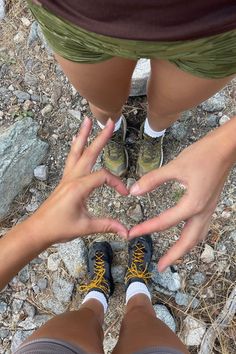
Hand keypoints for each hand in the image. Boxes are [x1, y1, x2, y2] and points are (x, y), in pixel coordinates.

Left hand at [26, 117, 127, 247]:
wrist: (38, 229)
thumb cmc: (58, 227)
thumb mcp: (85, 227)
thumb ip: (107, 225)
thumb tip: (126, 231)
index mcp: (78, 187)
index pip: (103, 177)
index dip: (117, 183)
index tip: (125, 194)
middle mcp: (72, 178)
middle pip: (89, 153)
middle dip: (100, 137)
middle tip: (109, 122)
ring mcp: (67, 177)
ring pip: (76, 152)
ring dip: (83, 135)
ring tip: (87, 121)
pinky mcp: (65, 181)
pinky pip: (70, 159)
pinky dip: (75, 147)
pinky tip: (75, 140)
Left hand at [129, 127, 233, 271]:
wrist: (227, 148)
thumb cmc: (203, 155)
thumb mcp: (175, 167)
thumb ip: (153, 180)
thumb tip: (134, 191)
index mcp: (192, 204)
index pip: (164, 222)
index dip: (145, 228)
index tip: (131, 235)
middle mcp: (202, 212)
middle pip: (188, 242)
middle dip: (174, 256)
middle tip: (160, 267)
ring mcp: (208, 209)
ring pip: (197, 237)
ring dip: (184, 249)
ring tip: (172, 257)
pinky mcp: (210, 204)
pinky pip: (201, 228)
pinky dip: (192, 237)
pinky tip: (185, 235)